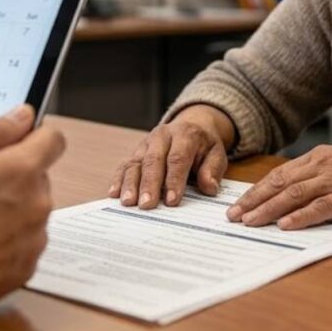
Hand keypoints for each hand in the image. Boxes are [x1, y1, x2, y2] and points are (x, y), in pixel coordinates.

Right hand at [0, 105, 64, 328]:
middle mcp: (37, 205)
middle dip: (11, 175)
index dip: (32, 136)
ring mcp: (33, 240)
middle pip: (37, 177)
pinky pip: (22, 242)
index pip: (53, 140)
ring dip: (8, 209)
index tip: (13, 142)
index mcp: (22, 171)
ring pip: (30, 211)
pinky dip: (3, 240)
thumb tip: (22, 116)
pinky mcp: (24, 269)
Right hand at [108, 105, 232, 208]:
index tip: (172, 200)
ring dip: (130, 184)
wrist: (192, 125)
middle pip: (153, 160)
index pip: (178, 158)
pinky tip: (114, 193)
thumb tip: (209, 187)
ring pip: (135, 163)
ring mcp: (146, 143)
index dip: (174, 180)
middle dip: (149, 184)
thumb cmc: (204, 146)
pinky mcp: (136, 151)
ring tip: (128, 203)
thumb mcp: (217, 154)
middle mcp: (162, 136)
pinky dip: (118, 179)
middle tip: (147, 205)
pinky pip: (125, 165)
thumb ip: (213, 170)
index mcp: (185, 135)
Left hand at [226, 144, 331, 229]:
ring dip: (268, 208)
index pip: (279, 175)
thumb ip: (319, 178)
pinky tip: (285, 225)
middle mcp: (322, 166)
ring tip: (249, 221)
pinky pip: (320, 207)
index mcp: (318, 159)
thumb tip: (294, 196)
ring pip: (293, 194)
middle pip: (279, 184)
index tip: (238, 204)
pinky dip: (301, 216)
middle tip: (233, 216)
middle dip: (253, 200)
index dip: (256, 190)